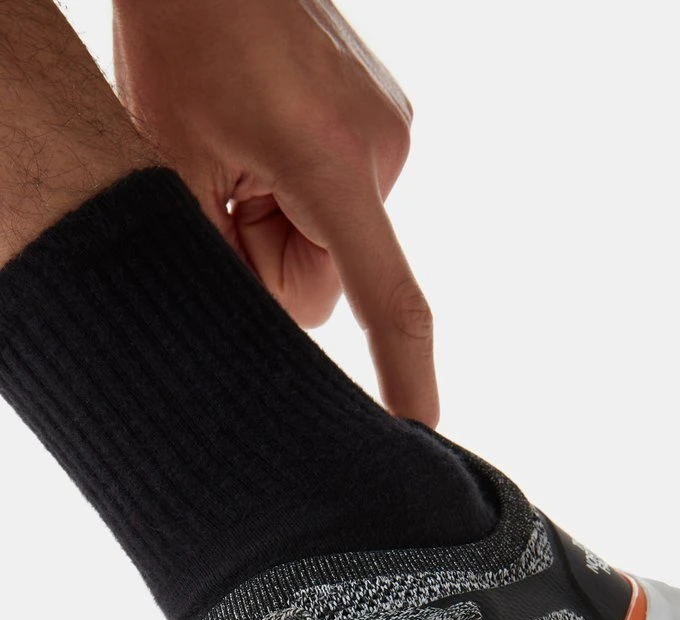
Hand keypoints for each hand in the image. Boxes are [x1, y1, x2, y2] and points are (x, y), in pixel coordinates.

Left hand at [113, 0, 437, 424]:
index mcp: (331, 162)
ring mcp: (391, 132)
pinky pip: (341, 199)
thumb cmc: (180, 32)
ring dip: (282, 219)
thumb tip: (254, 332)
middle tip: (223, 192)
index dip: (405, 375)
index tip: (422, 432)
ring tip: (241, 149)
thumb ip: (211, 258)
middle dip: (272, 259)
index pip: (387, 298)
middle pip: (329, 280)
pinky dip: (299, 188)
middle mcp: (383, 150)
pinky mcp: (385, 121)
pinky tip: (266, 133)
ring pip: (333, 241)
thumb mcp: (170, 157)